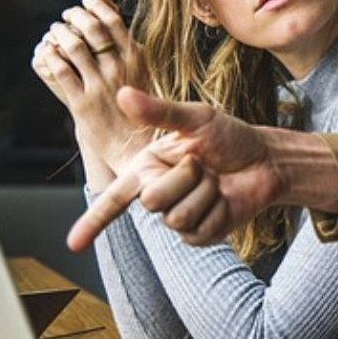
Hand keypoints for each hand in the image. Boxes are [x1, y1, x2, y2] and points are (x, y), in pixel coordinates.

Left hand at [30, 0, 148, 172]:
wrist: (135, 146)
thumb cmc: (139, 105)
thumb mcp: (140, 68)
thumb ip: (123, 36)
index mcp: (137, 59)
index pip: (113, 20)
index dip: (95, 7)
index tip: (85, 2)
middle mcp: (119, 70)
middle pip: (91, 29)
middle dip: (75, 15)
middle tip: (67, 14)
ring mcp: (100, 86)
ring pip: (74, 47)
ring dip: (59, 33)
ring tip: (55, 30)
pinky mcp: (82, 103)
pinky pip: (61, 71)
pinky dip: (50, 56)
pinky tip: (47, 51)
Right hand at [66, 87, 291, 251]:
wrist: (265, 160)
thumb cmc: (230, 136)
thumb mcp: (196, 118)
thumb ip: (159, 111)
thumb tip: (122, 94)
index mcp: (147, 168)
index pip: (114, 198)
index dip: (92, 222)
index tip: (72, 244)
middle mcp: (158, 194)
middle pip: (152, 201)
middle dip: (184, 177)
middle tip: (203, 164)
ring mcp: (179, 218)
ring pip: (178, 217)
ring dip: (205, 193)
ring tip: (215, 180)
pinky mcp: (201, 235)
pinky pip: (200, 230)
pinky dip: (218, 211)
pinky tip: (225, 199)